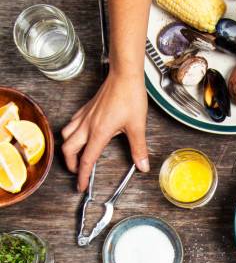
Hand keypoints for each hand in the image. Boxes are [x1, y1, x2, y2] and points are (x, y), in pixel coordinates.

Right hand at [61, 71, 148, 191]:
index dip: (83, 176)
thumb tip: (142, 166)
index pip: (87, 160)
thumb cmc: (130, 97)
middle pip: (69, 149)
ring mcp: (85, 116)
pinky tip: (80, 135)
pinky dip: (71, 133)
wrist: (124, 75)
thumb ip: (138, 148)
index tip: (81, 186)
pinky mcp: (86, 108)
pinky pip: (72, 124)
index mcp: (98, 133)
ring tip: (77, 156)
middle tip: (78, 172)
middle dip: (71, 163)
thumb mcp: (137, 126)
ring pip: (66, 135)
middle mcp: (87, 125)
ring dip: (69, 148)